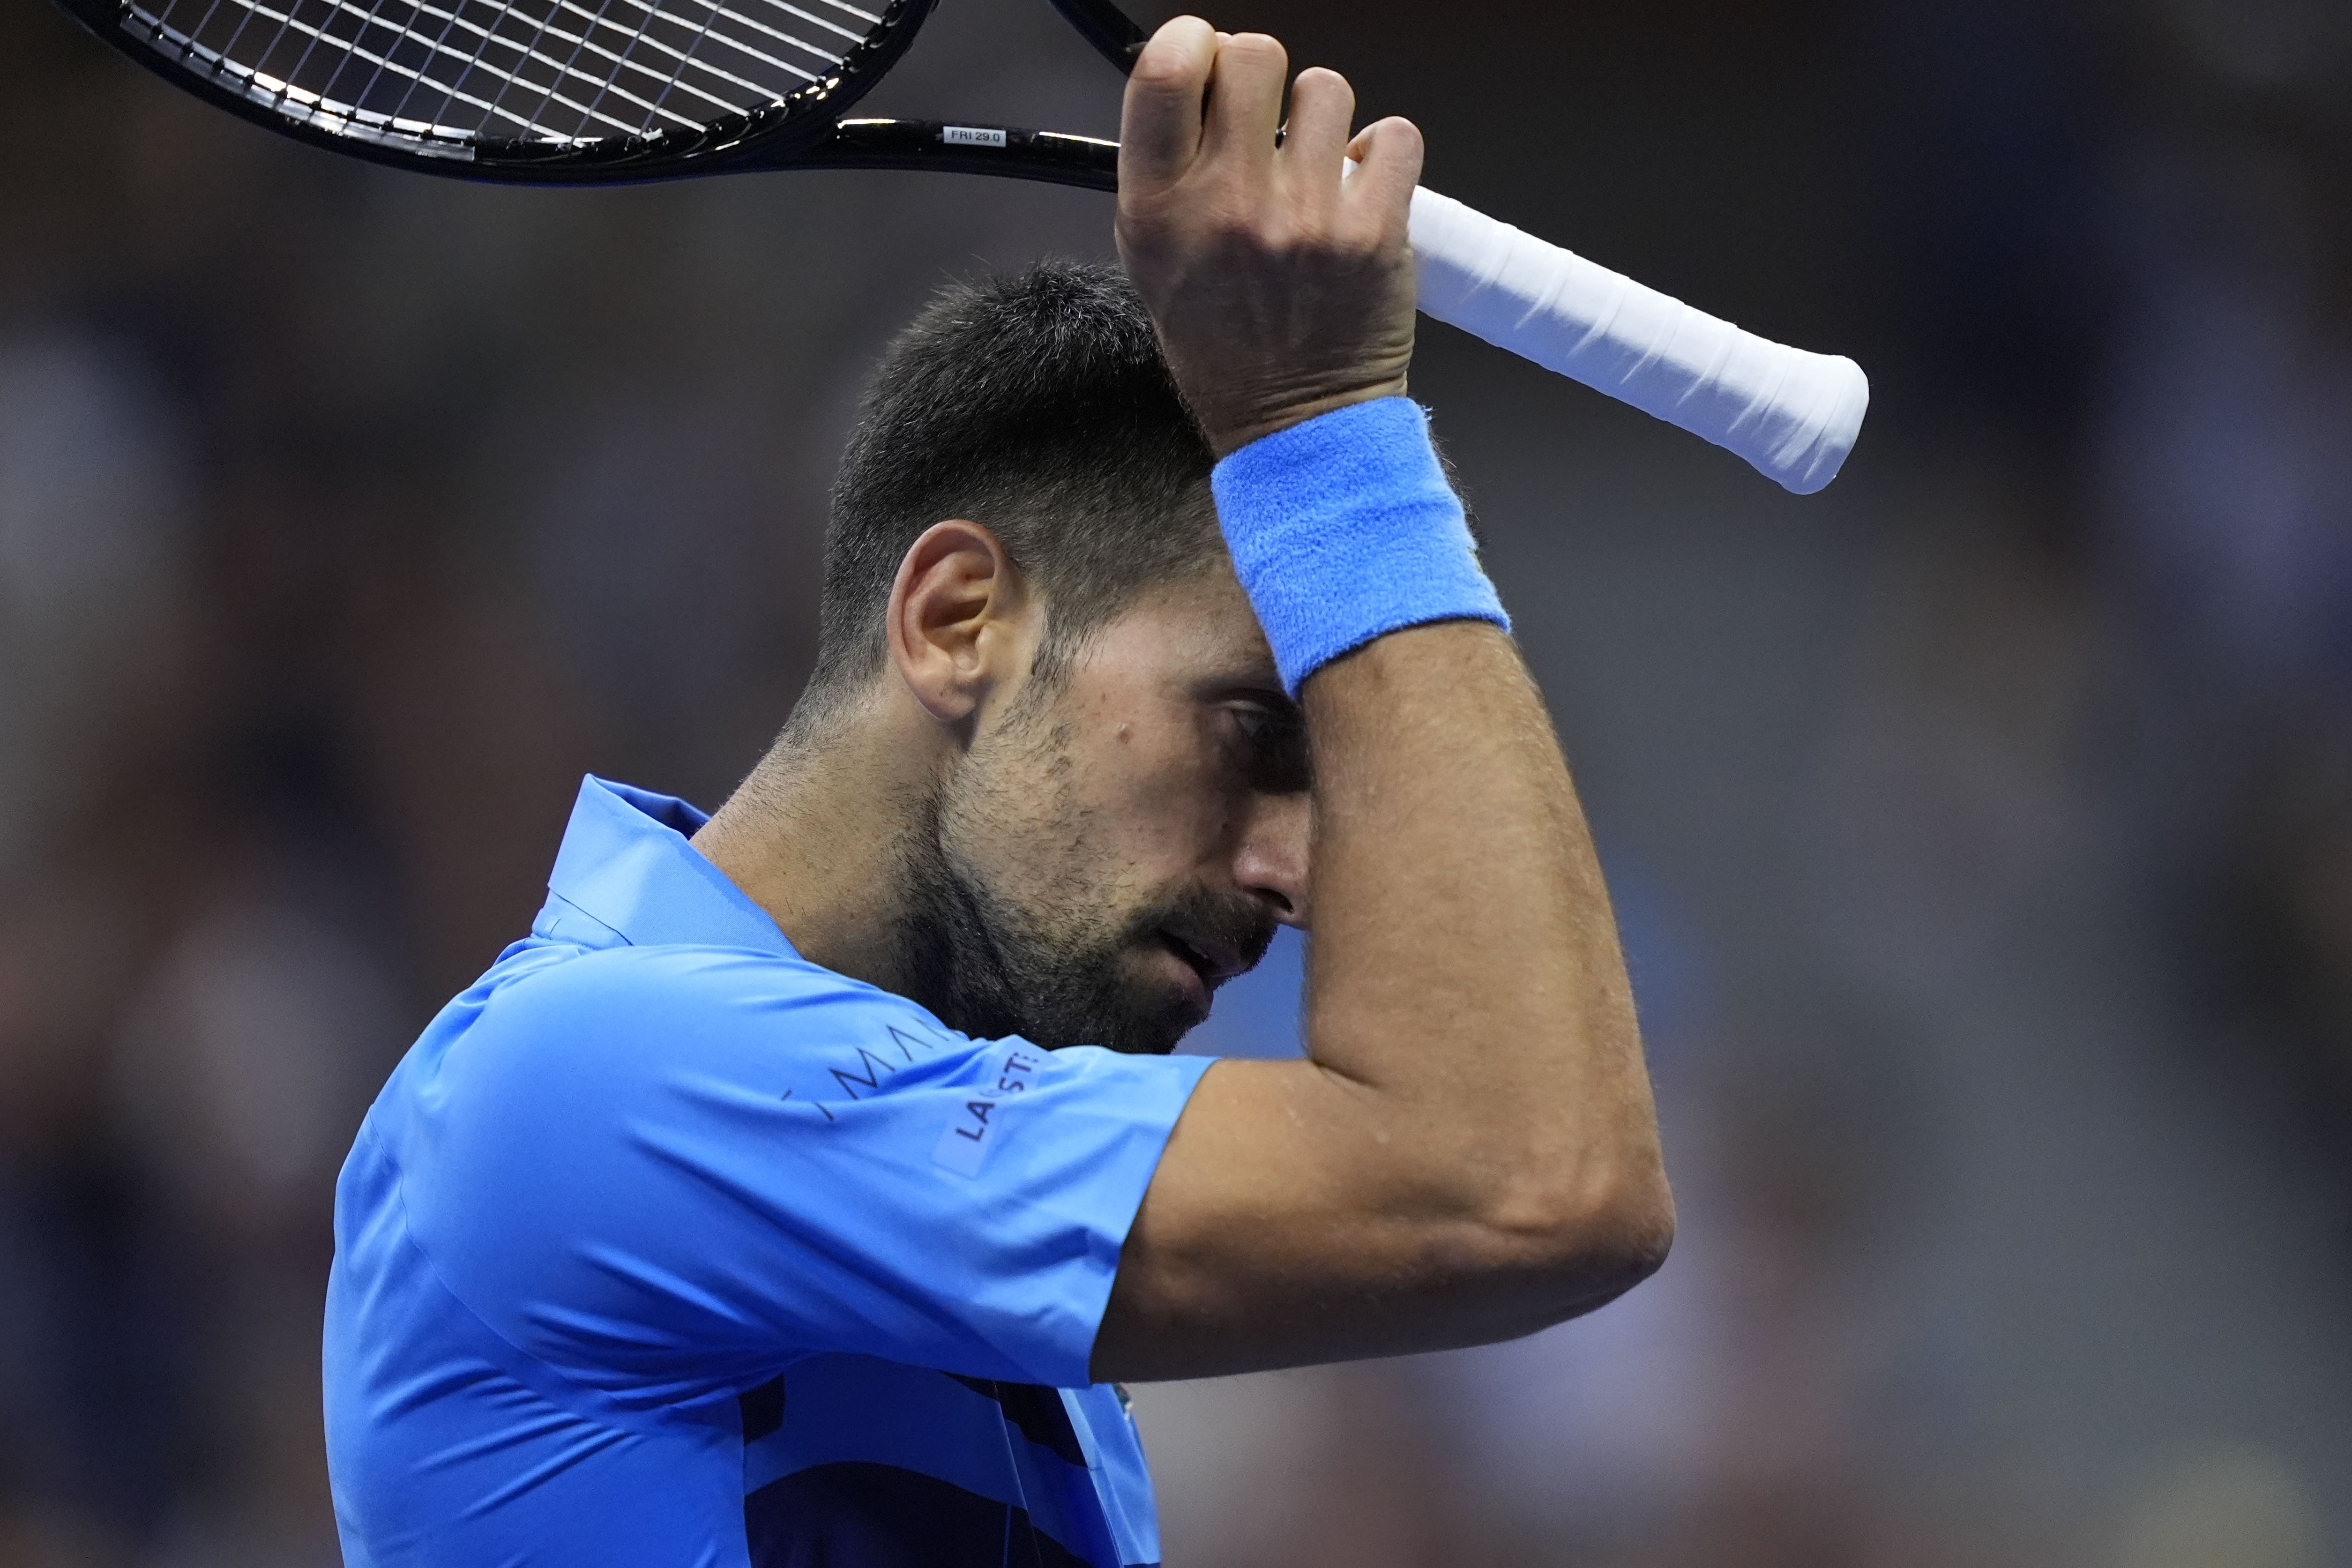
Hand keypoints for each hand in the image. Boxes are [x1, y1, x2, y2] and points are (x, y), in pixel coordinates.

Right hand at [1115, 18, 1421, 456]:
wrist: (1295, 421)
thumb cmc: (1225, 344)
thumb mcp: (1154, 262)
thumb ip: (1166, 170)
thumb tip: (1196, 79)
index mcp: (1160, 210)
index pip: (1163, 72)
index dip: (1192, 42)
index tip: (1206, 57)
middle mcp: (1228, 206)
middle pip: (1252, 56)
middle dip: (1261, 73)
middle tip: (1265, 117)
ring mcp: (1304, 217)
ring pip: (1325, 88)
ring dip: (1323, 117)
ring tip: (1316, 168)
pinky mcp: (1372, 231)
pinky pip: (1392, 135)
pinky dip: (1382, 153)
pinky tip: (1361, 188)